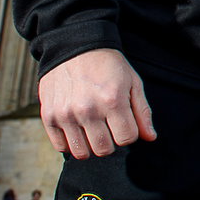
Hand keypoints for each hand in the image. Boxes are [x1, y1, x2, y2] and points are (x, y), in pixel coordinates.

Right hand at [37, 48, 156, 159]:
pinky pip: (61, 147)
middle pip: (104, 149)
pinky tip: (77, 129)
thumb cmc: (108, 65)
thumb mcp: (132, 82)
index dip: (129, 133)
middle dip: (111, 141)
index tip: (124, 122)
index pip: (127, 138)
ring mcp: (66, 114)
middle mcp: (88, 110)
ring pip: (82, 153)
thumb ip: (142, 111)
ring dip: (90, 145)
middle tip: (108, 126)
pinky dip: (70, 144)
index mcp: (113, 100)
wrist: (74, 46)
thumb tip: (150, 138)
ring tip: (92, 129)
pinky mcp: (49, 116)